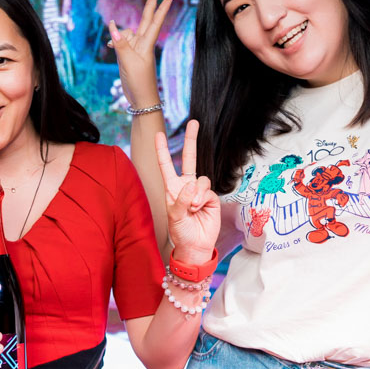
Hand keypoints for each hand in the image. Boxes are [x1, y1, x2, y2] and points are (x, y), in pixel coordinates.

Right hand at [108, 0, 170, 110]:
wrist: (141, 98)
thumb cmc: (139, 81)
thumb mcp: (128, 61)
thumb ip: (120, 43)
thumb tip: (113, 26)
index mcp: (146, 45)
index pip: (154, 23)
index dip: (160, 10)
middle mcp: (142, 44)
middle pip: (146, 21)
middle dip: (150, 8)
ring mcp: (136, 50)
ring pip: (127, 33)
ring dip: (119, 34)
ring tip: (111, 44)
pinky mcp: (129, 56)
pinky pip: (121, 42)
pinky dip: (115, 41)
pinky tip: (110, 44)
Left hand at [157, 120, 220, 263]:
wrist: (196, 246)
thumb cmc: (180, 232)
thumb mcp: (174, 217)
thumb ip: (180, 200)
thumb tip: (191, 185)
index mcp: (171, 188)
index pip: (166, 165)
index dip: (163, 150)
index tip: (158, 135)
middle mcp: (185, 186)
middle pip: (189, 159)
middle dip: (191, 140)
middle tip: (194, 122)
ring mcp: (199, 191)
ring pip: (200, 178)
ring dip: (195, 192)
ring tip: (192, 207)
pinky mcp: (211, 196)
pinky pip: (207, 189)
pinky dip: (202, 197)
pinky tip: (199, 208)